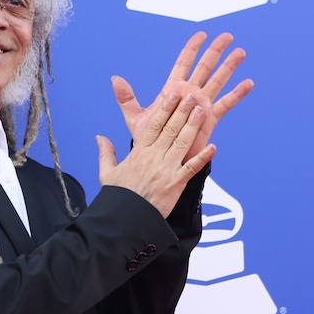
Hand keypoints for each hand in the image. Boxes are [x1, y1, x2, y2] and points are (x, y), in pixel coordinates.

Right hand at [97, 90, 214, 217]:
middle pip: (170, 129)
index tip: (172, 94)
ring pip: (182, 143)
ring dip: (193, 126)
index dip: (164, 108)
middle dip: (182, 111)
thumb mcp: (107, 172)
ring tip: (202, 111)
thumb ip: (106, 152)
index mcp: (139, 153)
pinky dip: (203, 158)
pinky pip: (192, 168)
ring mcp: (167, 170)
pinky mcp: (176, 184)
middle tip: (192, 95)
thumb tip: (100, 137)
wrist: (126, 218)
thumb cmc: (118, 196)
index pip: (153, 125)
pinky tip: (213, 147)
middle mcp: (154, 158)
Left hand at [111, 32, 253, 159]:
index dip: (192, 49)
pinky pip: (225, 104)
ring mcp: (201, 104)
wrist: (160, 158)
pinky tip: (248, 83)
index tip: (201, 34)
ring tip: (241, 52)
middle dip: (215, 51)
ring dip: (229, 67)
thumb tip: (115, 78)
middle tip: (227, 36)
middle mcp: (190, 93)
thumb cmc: (148, 138)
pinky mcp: (209, 118)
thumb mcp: (135, 117)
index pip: (184, 63)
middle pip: (205, 67)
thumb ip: (126, 98)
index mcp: (173, 90)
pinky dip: (237, 94)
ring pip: (218, 81)